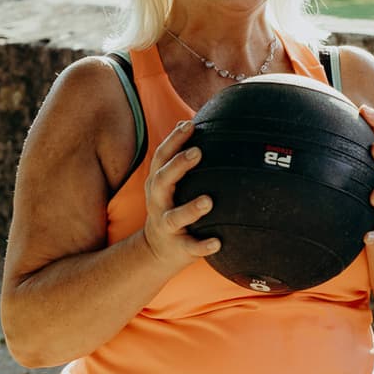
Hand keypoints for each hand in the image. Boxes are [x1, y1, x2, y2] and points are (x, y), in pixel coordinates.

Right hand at [141, 119, 217, 268]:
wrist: (155, 252)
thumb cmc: (171, 207)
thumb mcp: (169, 183)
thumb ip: (179, 159)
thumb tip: (193, 121)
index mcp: (158, 183)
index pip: (161, 157)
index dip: (174, 140)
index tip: (190, 124)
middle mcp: (158, 202)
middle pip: (162, 180)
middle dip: (178, 166)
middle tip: (198, 152)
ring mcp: (167, 225)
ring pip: (175, 217)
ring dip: (190, 209)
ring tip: (208, 201)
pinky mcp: (177, 247)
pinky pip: (189, 247)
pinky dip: (202, 246)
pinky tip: (217, 242)